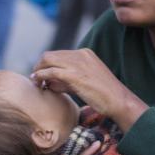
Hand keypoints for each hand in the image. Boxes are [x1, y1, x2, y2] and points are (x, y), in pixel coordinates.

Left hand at [32, 48, 147, 130]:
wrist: (118, 100)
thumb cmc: (103, 95)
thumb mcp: (84, 82)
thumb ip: (67, 80)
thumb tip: (48, 82)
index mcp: (85, 53)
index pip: (58, 54)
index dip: (47, 64)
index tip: (41, 75)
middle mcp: (80, 55)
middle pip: (50, 55)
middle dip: (39, 65)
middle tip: (36, 78)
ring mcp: (78, 63)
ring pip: (48, 60)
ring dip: (38, 70)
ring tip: (36, 82)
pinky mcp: (75, 75)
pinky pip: (51, 72)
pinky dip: (41, 76)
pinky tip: (39, 83)